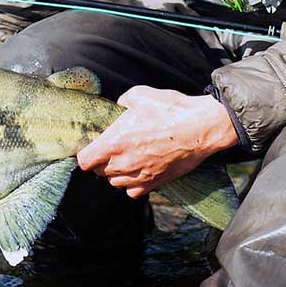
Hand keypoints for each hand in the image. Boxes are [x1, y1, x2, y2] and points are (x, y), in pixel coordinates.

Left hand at [77, 87, 238, 198]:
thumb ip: (122, 102)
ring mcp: (139, 175)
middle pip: (98, 172)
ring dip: (116, 173)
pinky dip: (132, 184)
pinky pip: (133, 192)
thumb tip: (119, 108)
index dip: (85, 154)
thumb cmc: (171, 110)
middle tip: (110, 148)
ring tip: (125, 158)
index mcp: (114, 141)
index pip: (85, 161)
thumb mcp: (139, 95)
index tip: (92, 147)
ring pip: (115, 182)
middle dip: (101, 161)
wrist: (200, 127)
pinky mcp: (155, 183)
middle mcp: (123, 162)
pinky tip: (138, 171)